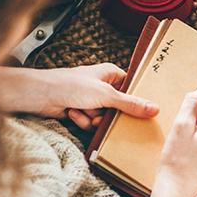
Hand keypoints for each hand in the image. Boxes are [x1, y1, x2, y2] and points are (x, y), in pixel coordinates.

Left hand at [0, 64, 158, 128]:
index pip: (131, 87)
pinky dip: (82, 121)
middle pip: (118, 106)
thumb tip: (154, 109)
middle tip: (105, 115)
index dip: (135, 99)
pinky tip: (73, 113)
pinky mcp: (81, 111)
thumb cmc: (71, 85)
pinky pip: (91, 123)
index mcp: (110, 74)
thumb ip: (130, 104)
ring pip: (104, 118)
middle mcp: (102, 86)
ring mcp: (91, 99)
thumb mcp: (106, 95)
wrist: (42, 95)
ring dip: (94, 119)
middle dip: (110, 115)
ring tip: (84, 111)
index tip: (142, 111)